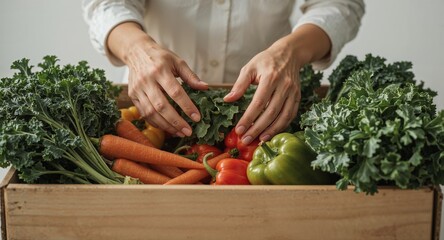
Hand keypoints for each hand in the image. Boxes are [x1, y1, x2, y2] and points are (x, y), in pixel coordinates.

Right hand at [126, 40, 207, 136]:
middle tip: (188, 131)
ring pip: (151, 112)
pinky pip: (144, 114)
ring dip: (166, 125)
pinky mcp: (132, 96)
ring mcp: (138, 89)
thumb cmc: (160, 57)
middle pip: (161, 106)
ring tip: (180, 132)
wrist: (136, 52)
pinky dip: (156, 123)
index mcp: (160, 70)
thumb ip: (191, 76)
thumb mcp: (177, 61)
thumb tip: (205, 88)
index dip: (186, 106)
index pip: (175, 92)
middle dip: (176, 121)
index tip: (196, 117)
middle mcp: (147, 80)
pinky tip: (167, 128)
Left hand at [224, 24, 330, 144]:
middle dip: (258, 128)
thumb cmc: (266, 60)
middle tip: (246, 139)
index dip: (249, 118)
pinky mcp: (298, 97)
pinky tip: (272, 133)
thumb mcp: (250, 67)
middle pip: (271, 112)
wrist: (289, 54)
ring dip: (272, 130)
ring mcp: (293, 92)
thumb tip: (228, 100)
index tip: (239, 129)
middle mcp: (284, 85)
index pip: (259, 102)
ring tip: (260, 140)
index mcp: (270, 77)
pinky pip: (291, 115)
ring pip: (283, 116)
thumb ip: (239, 84)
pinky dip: (282, 126)